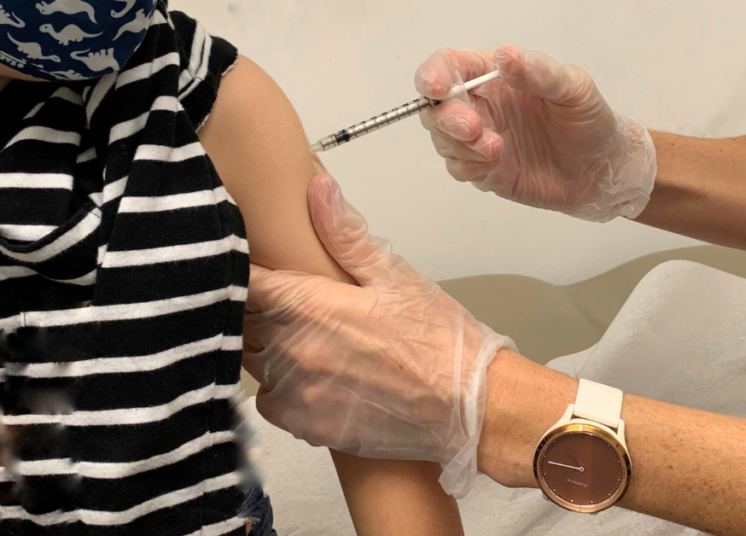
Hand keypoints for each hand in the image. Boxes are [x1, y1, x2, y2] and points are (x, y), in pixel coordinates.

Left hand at [242, 174, 513, 497]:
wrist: (470, 407)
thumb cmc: (440, 342)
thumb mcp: (397, 277)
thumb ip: (346, 235)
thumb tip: (317, 190)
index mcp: (311, 305)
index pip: (244, 279)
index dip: (245, 268)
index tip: (257, 263)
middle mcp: (294, 350)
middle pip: (241, 320)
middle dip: (257, 307)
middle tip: (291, 302)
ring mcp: (297, 392)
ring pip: (251, 360)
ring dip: (268, 345)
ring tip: (310, 338)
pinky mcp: (305, 426)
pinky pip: (270, 400)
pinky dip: (284, 387)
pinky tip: (318, 375)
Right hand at [415, 45, 657, 222]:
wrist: (603, 169)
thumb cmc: (590, 120)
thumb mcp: (574, 88)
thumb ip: (540, 73)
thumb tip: (505, 57)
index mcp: (495, 76)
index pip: (450, 65)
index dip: (435, 73)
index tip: (437, 87)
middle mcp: (482, 105)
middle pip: (436, 106)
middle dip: (446, 117)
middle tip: (474, 128)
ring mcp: (481, 140)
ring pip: (443, 139)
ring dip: (459, 145)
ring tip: (496, 150)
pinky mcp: (485, 171)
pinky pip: (459, 168)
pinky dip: (469, 166)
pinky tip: (495, 164)